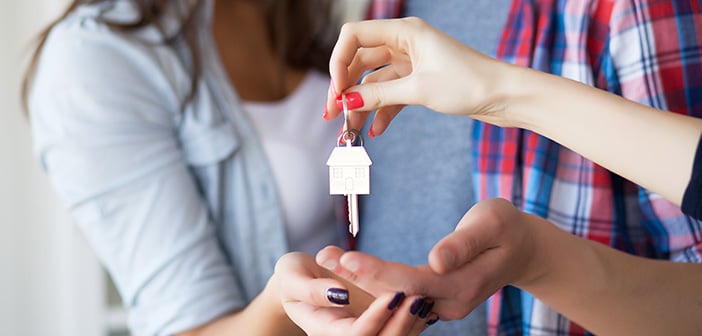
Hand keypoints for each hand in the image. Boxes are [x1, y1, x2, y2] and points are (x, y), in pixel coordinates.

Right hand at [274, 251, 434, 334]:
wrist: (299, 282)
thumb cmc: (293, 275)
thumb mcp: (292, 275)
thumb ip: (312, 288)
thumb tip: (339, 295)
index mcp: (323, 329)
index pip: (356, 334)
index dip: (377, 317)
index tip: (393, 294)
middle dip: (401, 324)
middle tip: (418, 298)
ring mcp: (360, 333)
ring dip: (411, 324)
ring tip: (425, 300)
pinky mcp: (373, 326)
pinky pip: (397, 332)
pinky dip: (414, 321)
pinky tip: (425, 304)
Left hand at [317, 199, 546, 320]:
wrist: (522, 249)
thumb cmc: (506, 227)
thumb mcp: (491, 223)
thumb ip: (463, 243)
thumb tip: (436, 260)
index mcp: (464, 285)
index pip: (412, 282)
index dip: (379, 272)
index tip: (348, 258)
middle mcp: (450, 304)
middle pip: (396, 293)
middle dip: (357, 276)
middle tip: (324, 255)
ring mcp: (442, 306)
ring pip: (394, 296)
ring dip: (359, 279)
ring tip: (327, 257)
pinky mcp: (434, 301)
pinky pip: (398, 295)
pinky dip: (372, 281)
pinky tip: (346, 267)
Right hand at [324, 17, 516, 136]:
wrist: (505, 97)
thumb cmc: (470, 83)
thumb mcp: (419, 89)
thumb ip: (379, 94)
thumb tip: (346, 102)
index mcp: (405, 32)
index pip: (355, 36)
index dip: (338, 61)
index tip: (336, 91)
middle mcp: (405, 43)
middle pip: (359, 61)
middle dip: (344, 88)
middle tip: (332, 114)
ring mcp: (411, 63)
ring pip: (373, 82)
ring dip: (361, 106)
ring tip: (349, 131)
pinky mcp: (419, 81)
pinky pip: (391, 94)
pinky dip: (381, 111)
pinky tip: (375, 132)